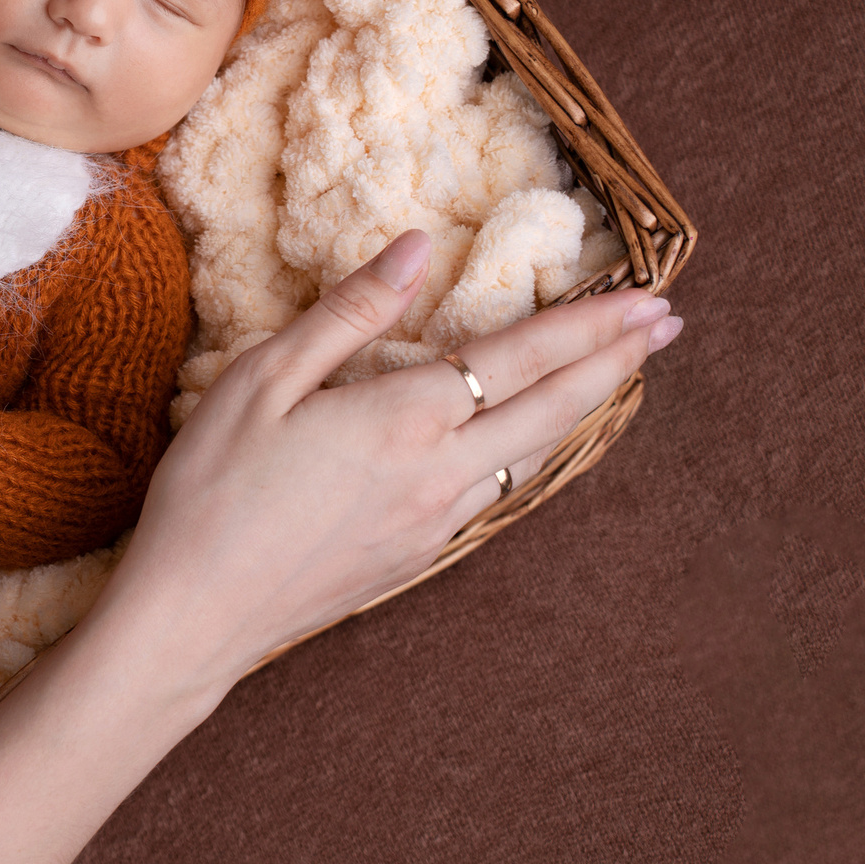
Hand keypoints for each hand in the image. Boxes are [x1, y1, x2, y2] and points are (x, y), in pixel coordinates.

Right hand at [101, 229, 684, 700]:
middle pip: (555, 410)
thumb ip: (347, 313)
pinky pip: (496, 490)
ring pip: (535, 456)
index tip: (646, 299)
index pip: (521, 358)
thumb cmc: (212, 490)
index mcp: (404, 418)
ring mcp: (435, 521)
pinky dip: (534, 451)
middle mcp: (440, 472)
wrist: (196, 615)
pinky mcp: (418, 554)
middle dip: (616, 362)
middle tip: (668, 326)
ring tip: (614, 376)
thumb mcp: (260, 381)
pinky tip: (530, 442)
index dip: (589, 325)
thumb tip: (417, 248)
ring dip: (582, 409)